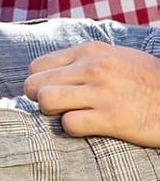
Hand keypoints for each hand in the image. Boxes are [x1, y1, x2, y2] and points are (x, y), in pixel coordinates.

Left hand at [24, 42, 159, 146]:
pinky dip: (72, 129)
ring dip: (51, 113)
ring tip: (67, 116)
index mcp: (88, 51)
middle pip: (35, 84)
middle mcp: (90, 68)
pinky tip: (85, 128)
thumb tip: (54, 71)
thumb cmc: (146, 78)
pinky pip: (70, 124)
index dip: (39, 83)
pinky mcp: (112, 118)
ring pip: (46, 100)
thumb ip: (83, 60)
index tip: (49, 92)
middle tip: (54, 108)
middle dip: (38, 99)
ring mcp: (100, 93)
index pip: (37, 66)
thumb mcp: (113, 56)